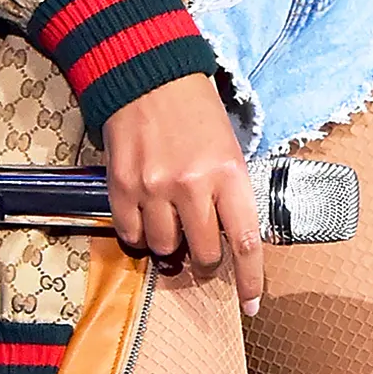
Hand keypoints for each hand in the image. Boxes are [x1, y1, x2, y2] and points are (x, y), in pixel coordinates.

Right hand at [102, 74, 264, 314]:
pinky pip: (131, 234)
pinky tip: (145, 217)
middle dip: (205, 259)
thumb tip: (229, 237)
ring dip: (170, 244)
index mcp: (227, 172)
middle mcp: (191, 185)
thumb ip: (229, 190)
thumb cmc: (193, 106)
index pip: (245, 243)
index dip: (250, 281)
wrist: (146, 69)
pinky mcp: (121, 184)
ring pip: (164, 248)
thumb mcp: (227, 144)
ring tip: (170, 223)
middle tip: (202, 248)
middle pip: (203, 254)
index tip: (251, 304)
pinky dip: (139, 234)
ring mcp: (153, 186)